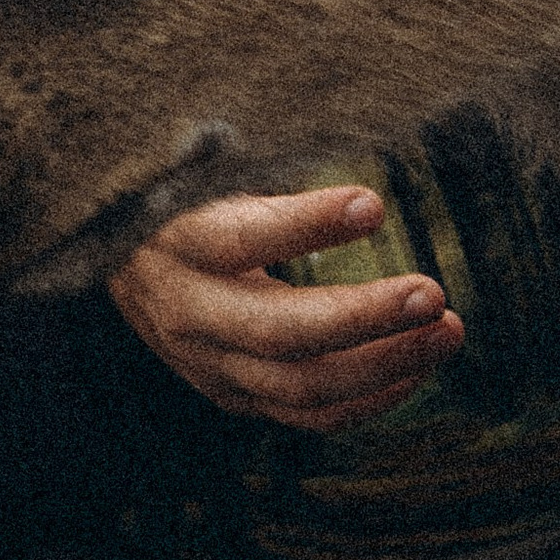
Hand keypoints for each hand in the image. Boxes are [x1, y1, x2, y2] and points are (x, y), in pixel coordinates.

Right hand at [109, 183, 462, 428]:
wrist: (113, 254)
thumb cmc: (181, 190)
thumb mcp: (205, 164)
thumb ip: (264, 162)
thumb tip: (348, 145)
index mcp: (177, 241)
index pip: (242, 237)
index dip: (307, 224)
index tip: (374, 203)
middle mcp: (188, 313)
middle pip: (279, 333)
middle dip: (365, 318)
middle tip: (434, 293)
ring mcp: (207, 364)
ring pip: (299, 387)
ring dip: (383, 366)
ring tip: (446, 333)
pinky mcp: (230, 394)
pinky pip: (304, 414)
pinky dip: (366, 398)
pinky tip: (415, 369)